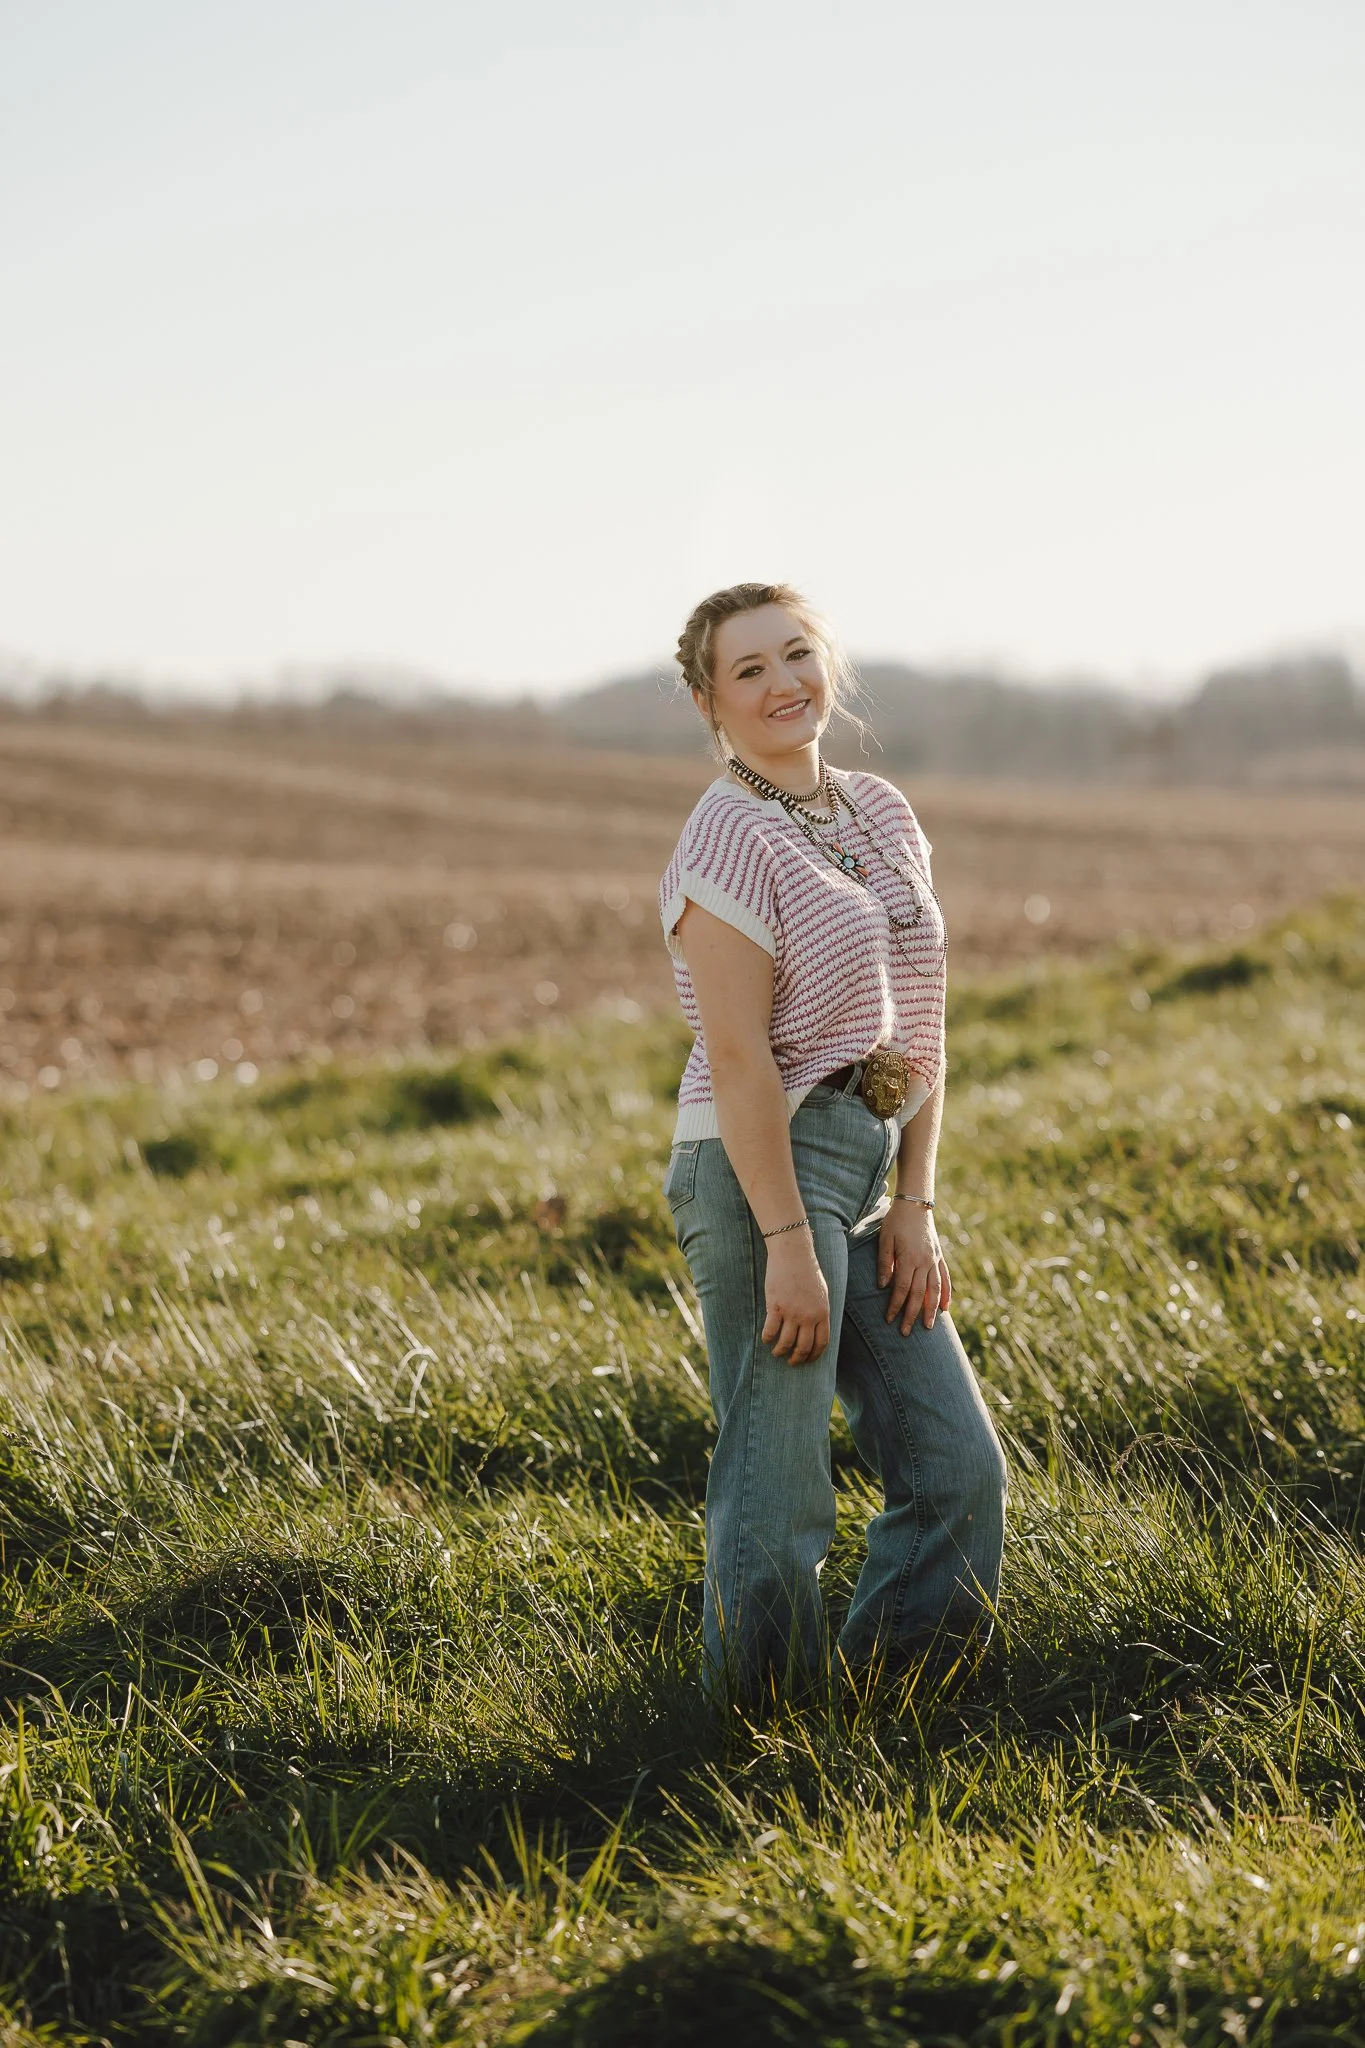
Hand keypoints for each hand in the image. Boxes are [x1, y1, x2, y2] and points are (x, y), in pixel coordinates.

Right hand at [761, 1233, 829, 1365]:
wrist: (793, 1254)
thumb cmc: (807, 1271)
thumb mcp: (821, 1293)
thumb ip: (819, 1311)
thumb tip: (816, 1328)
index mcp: (822, 1313)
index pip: (821, 1343)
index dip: (813, 1356)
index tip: (807, 1360)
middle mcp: (808, 1316)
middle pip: (803, 1347)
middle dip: (797, 1359)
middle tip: (791, 1362)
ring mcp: (792, 1312)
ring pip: (786, 1343)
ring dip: (780, 1352)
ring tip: (776, 1353)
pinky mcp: (776, 1306)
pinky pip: (770, 1330)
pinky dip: (767, 1339)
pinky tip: (766, 1340)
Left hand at [877, 1204, 950, 1332]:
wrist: (915, 1203)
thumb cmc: (895, 1221)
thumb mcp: (885, 1239)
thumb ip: (884, 1262)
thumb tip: (883, 1286)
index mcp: (909, 1258)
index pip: (902, 1288)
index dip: (895, 1305)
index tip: (889, 1320)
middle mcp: (924, 1261)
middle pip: (918, 1293)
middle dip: (911, 1314)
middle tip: (906, 1333)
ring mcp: (934, 1260)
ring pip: (934, 1289)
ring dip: (932, 1310)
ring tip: (929, 1327)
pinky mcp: (939, 1256)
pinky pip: (945, 1278)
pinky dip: (946, 1294)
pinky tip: (946, 1308)